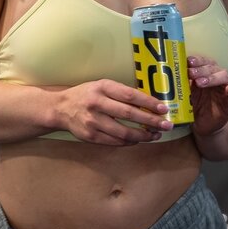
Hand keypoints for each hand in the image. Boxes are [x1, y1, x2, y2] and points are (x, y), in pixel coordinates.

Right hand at [53, 79, 175, 145]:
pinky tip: (138, 140)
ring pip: (123, 132)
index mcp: (102, 87)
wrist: (61, 108)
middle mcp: (96, 104)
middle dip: (151, 121)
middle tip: (166, 125)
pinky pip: (115, 141)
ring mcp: (93, 121)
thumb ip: (121, 93)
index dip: (149, 103)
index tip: (164, 109)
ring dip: (142, 135)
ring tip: (154, 135)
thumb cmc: (86, 95)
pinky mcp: (91, 136)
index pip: (130, 96)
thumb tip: (149, 102)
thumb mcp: (102, 86)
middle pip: (129, 114)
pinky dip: (129, 142)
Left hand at [187, 55, 227, 136]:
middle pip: (213, 68)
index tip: (188, 62)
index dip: (197, 60)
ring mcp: (226, 89)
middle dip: (201, 69)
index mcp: (205, 74)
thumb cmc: (193, 107)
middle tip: (191, 73)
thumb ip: (180, 85)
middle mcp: (216, 78)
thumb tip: (165, 75)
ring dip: (213, 78)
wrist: (203, 125)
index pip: (203, 62)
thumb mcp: (185, 95)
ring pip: (224, 76)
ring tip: (201, 83)